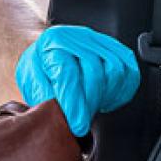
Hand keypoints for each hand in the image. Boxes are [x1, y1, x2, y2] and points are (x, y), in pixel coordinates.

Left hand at [15, 25, 139, 135]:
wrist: (49, 57)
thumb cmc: (40, 71)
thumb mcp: (31, 83)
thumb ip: (42, 95)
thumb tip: (56, 111)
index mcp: (52, 41)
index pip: (68, 73)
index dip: (74, 103)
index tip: (77, 124)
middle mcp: (77, 36)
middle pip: (95, 71)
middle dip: (91, 102)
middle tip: (83, 119)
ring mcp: (98, 40)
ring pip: (116, 69)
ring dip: (106, 95)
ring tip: (92, 107)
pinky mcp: (115, 48)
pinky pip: (129, 70)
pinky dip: (121, 90)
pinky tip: (106, 99)